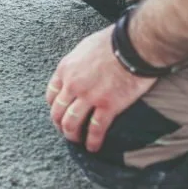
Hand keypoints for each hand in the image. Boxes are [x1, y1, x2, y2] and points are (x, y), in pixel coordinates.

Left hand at [45, 25, 157, 152]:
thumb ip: (78, 62)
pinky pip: (95, 129)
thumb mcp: (86, 47)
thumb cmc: (115, 40)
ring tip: (78, 141)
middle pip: (57, 112)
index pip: (51, 94)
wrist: (136, 44)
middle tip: (66, 131)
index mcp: (66, 69)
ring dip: (72, 135)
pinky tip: (94, 147)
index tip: (59, 113)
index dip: (54, 107)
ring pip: (71, 123)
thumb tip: (80, 68)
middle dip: (59, 125)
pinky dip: (92, 141)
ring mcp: (89, 96)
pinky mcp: (108, 106)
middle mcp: (73, 84)